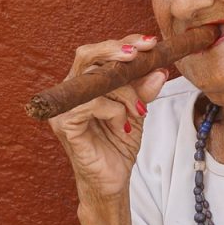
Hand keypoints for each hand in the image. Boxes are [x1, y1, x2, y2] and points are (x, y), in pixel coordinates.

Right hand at [48, 33, 167, 200]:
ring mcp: (64, 108)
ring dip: (126, 92)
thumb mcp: (137, 110)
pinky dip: (116, 112)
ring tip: (139, 111)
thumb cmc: (118, 144)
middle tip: (142, 53)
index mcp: (85, 84)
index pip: (98, 53)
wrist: (112, 181)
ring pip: (96, 80)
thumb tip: (159, 68)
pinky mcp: (64, 125)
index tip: (150, 43)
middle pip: (87, 55)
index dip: (123, 43)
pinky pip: (93, 104)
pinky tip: (124, 126)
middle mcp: (70, 92)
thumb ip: (144, 89)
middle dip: (117, 50)